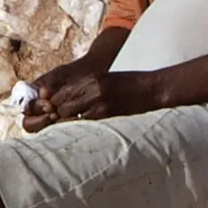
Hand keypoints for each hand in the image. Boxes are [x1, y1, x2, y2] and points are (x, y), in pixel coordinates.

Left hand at [21, 55, 159, 132]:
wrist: (154, 88)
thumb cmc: (131, 84)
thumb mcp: (106, 81)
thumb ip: (88, 89)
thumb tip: (70, 103)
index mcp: (91, 78)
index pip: (61, 92)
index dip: (54, 104)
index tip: (53, 112)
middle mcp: (91, 87)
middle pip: (61, 103)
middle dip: (57, 114)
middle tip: (59, 123)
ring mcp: (98, 99)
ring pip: (69, 113)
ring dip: (67, 121)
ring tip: (70, 127)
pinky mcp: (107, 112)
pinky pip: (84, 121)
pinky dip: (81, 126)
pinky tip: (83, 129)